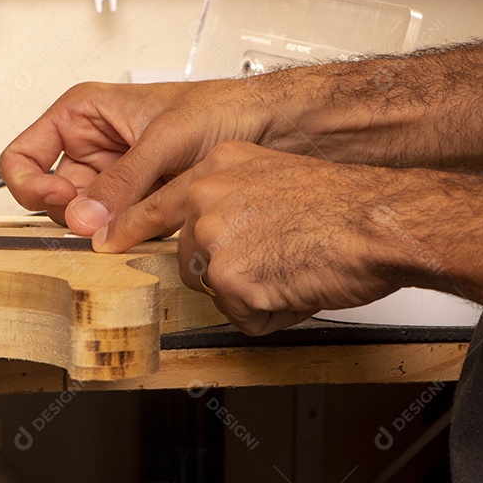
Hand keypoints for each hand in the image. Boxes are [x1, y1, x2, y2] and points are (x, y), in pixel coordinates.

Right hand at [0, 80, 271, 238]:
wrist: (272, 126)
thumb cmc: (222, 106)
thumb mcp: (165, 139)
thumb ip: (122, 181)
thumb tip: (84, 218)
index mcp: (82, 114)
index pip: (23, 156)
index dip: (30, 183)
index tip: (59, 198)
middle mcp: (92, 147)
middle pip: (51, 195)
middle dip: (72, 211)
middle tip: (97, 220)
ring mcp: (114, 178)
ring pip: (83, 218)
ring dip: (102, 226)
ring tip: (134, 219)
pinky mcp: (137, 203)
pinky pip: (115, 229)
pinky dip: (126, 236)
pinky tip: (149, 228)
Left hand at [101, 142, 399, 334]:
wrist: (377, 221)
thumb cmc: (341, 203)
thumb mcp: (272, 174)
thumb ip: (231, 195)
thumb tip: (208, 229)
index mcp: (215, 167)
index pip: (153, 202)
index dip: (128, 228)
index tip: (104, 240)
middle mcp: (207, 197)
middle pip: (189, 259)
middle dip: (227, 271)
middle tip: (273, 258)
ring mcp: (214, 237)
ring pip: (215, 288)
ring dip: (249, 292)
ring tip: (289, 267)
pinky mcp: (230, 277)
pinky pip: (241, 315)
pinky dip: (270, 313)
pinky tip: (296, 284)